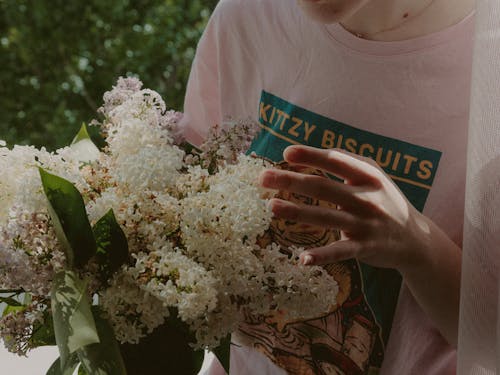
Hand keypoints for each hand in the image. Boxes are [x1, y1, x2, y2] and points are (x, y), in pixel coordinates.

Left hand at [259, 145, 430, 272]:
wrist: (415, 239)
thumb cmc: (386, 200)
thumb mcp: (375, 176)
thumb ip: (348, 162)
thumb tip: (313, 152)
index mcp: (368, 175)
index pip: (336, 161)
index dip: (311, 156)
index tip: (286, 153)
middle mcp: (367, 197)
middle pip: (323, 187)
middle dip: (291, 181)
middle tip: (263, 178)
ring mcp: (366, 224)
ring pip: (326, 217)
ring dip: (296, 212)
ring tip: (271, 207)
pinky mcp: (365, 248)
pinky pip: (340, 251)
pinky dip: (322, 256)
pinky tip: (302, 259)